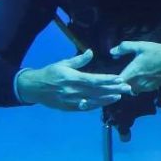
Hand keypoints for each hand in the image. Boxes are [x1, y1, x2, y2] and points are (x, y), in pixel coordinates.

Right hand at [15, 50, 133, 110]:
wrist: (34, 88)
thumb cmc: (50, 73)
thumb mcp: (63, 63)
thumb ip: (78, 60)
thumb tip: (91, 52)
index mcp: (72, 78)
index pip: (94, 80)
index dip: (108, 80)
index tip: (119, 78)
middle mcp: (73, 91)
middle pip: (97, 91)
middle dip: (113, 89)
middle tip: (127, 88)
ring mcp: (72, 101)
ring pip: (93, 101)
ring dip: (107, 99)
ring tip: (119, 96)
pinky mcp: (70, 108)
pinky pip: (86, 107)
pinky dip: (97, 105)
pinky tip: (105, 102)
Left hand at [111, 41, 160, 93]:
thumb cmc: (156, 52)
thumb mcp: (140, 46)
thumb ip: (124, 48)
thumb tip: (111, 52)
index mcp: (132, 73)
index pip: (117, 83)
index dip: (112, 81)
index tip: (109, 77)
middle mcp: (137, 83)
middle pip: (123, 89)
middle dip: (119, 85)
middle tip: (116, 79)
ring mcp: (145, 87)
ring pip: (131, 90)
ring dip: (128, 86)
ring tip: (127, 79)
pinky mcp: (151, 88)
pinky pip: (140, 90)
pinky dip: (137, 86)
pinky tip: (138, 80)